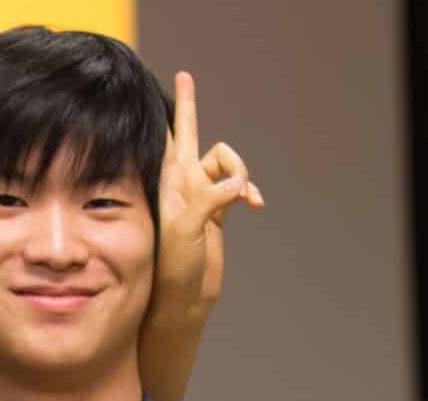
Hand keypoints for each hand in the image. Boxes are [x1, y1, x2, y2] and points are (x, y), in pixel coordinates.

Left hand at [154, 71, 263, 323]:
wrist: (183, 296)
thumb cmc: (173, 265)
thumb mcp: (186, 230)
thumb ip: (209, 200)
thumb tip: (238, 184)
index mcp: (171, 182)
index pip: (173, 136)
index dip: (179, 108)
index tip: (182, 78)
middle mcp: (183, 184)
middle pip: (200, 141)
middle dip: (200, 122)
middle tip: (189, 90)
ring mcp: (201, 196)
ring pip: (227, 163)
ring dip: (241, 173)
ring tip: (246, 198)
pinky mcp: (218, 210)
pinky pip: (239, 186)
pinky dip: (250, 190)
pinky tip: (255, 205)